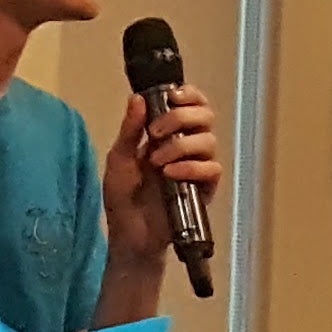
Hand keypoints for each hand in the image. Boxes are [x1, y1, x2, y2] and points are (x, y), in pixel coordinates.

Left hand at [104, 86, 220, 285]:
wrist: (129, 236)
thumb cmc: (123, 197)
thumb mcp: (119, 159)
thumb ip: (130, 130)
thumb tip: (137, 98)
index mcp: (168, 133)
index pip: (190, 104)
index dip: (188, 95)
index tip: (171, 97)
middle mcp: (187, 146)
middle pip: (205, 115)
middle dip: (180, 117)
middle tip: (155, 132)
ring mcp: (197, 167)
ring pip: (208, 141)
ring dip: (181, 145)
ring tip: (157, 161)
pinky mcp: (204, 190)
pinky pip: (211, 169)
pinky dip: (191, 168)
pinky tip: (170, 174)